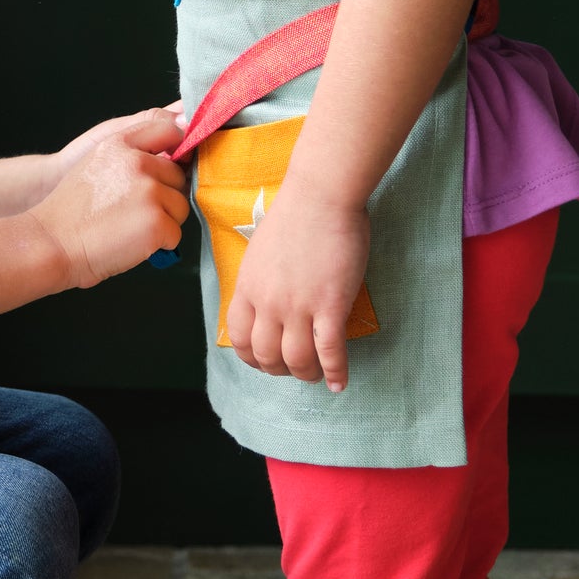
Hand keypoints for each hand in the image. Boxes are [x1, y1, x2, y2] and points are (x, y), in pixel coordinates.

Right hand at [34, 115, 187, 288]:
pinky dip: (160, 244)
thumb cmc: (71, 212)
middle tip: (135, 212)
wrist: (52, 244)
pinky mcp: (156, 221)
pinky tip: (132, 242)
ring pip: (180, 206)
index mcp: (120, 144)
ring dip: (164, 221)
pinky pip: (175, 234)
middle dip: (165, 196)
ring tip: (130, 227)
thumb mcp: (94, 163)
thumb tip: (171, 156)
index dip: (176, 150)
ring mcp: (149, 191)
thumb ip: (130, 154)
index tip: (170, 168)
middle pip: (178, 176)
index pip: (168, 130)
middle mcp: (137, 162)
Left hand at [226, 179, 369, 392]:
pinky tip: (339, 382)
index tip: (264, 362)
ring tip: (317, 375)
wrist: (321, 195)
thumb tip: (268, 301)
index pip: (239, 338)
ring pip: (296, 360)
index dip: (251, 358)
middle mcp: (268, 302)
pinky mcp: (330, 306)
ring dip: (306, 374)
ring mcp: (298, 306)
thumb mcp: (261, 251)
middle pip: (266, 355)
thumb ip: (261, 280)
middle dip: (279, 370)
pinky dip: (335, 372)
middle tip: (294, 369)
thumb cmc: (295, 215)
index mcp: (248, 287)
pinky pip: (330, 351)